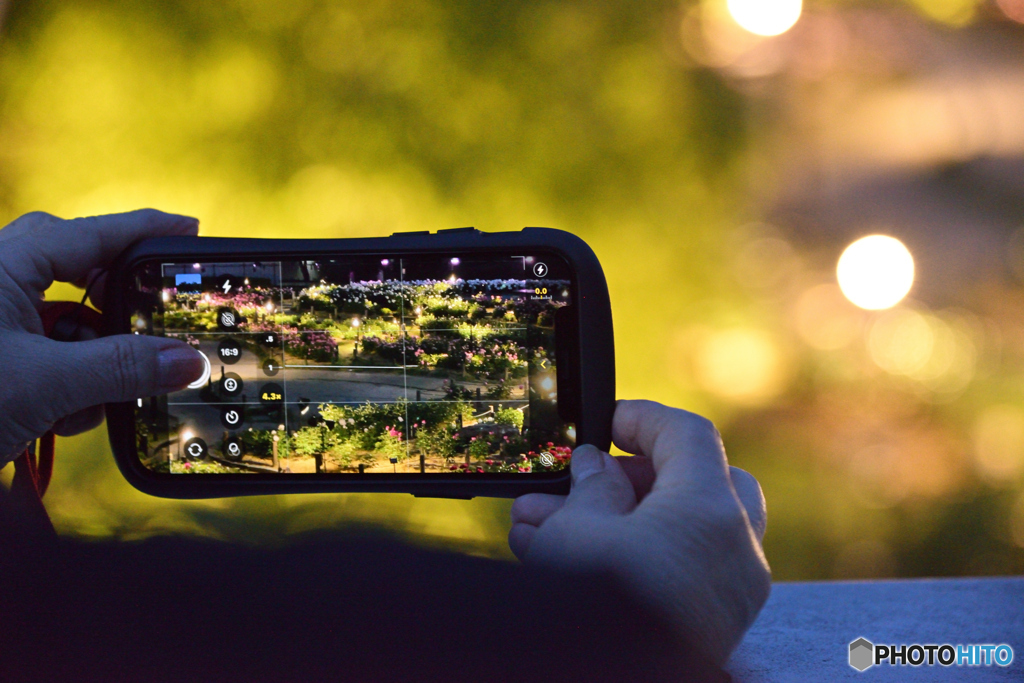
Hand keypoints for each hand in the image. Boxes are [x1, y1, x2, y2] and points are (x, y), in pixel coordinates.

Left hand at [0, 210, 205, 465]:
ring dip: (90, 354)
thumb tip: (187, 362)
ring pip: (59, 318)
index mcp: (1, 266)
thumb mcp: (44, 385)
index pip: (91, 233)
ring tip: (105, 388)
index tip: (192, 228)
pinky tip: (68, 412)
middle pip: (75, 270)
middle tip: (153, 320)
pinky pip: (41, 350)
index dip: (146, 229)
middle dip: (115, 304)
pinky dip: (64, 378)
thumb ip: (123, 368)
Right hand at [509, 400, 770, 665]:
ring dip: (619, 521)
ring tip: (546, 528)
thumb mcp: (578, 532)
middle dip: (628, 479)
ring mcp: (731, 593)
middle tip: (579, 481)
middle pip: (696, 482)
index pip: (689, 435)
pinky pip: (679, 571)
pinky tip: (574, 561)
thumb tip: (594, 467)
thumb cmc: (598, 613)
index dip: (644, 420)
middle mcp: (737, 549)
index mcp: (711, 511)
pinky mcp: (714, 625)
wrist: (613, 682)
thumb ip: (589, 487)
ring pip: (681, 531)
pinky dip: (636, 557)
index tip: (607, 423)